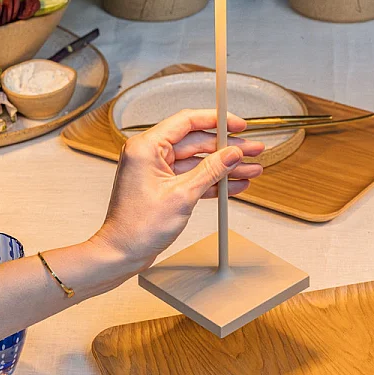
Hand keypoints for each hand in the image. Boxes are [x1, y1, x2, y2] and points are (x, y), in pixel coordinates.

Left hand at [92, 109, 263, 271]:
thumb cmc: (137, 228)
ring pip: (199, 161)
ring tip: (251, 167)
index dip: (216, 120)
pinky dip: (214, 181)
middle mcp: (150, 154)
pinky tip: (235, 184)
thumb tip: (231, 154)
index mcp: (147, 147)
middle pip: (197, 142)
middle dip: (227, 148)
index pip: (187, 121)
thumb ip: (210, 171)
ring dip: (225, 166)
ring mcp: (157, 171)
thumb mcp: (182, 195)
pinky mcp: (164, 186)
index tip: (237, 123)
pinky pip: (193, 177)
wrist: (121, 254)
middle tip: (252, 148)